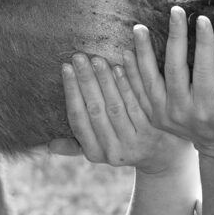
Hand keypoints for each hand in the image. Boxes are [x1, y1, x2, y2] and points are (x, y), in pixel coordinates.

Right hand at [48, 53, 192, 175]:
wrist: (164, 158)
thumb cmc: (123, 146)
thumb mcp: (100, 151)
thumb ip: (76, 146)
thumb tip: (49, 144)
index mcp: (96, 154)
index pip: (78, 119)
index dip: (71, 92)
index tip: (66, 68)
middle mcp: (115, 151)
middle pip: (96, 110)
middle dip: (86, 81)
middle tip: (79, 56)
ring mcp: (136, 140)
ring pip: (117, 105)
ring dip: (106, 80)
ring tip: (98, 58)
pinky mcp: (155, 129)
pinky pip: (139, 102)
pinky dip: (130, 82)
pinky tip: (123, 64)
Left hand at [133, 7, 213, 158]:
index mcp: (207, 109)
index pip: (204, 70)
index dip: (204, 44)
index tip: (202, 19)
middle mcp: (181, 111)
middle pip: (174, 69)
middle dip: (175, 37)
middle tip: (175, 11)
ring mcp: (163, 114)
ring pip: (149, 78)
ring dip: (143, 51)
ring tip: (139, 27)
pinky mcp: (153, 114)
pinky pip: (138, 90)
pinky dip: (131, 70)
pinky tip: (128, 50)